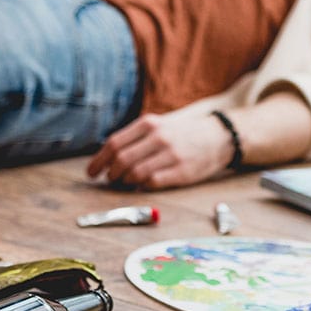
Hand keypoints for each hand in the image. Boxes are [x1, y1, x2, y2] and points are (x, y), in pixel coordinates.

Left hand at [85, 113, 232, 189]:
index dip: (99, 160)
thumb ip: (135, 137)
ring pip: (134, 173)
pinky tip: (141, 185)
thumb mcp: (159, 125)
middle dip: (110, 174)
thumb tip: (107, 156)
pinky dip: (141, 186)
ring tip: (124, 183)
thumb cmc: (182, 133)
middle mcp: (159, 138)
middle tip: (108, 179)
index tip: (91, 172)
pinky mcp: (181, 172)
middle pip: (121, 160)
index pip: (114, 143)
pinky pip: (152, 183)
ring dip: (124, 182)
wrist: (219, 136)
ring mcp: (171, 155)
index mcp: (149, 124)